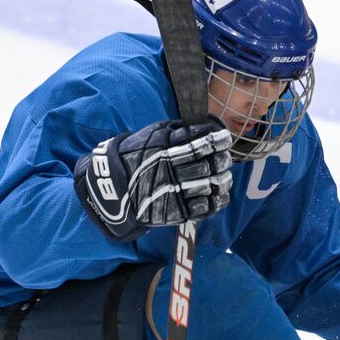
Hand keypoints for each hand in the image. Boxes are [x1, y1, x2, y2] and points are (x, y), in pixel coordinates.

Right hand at [74, 117, 232, 241]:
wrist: (114, 188)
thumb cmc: (134, 157)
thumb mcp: (150, 136)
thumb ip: (176, 131)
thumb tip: (203, 126)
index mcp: (166, 152)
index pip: (199, 145)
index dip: (217, 142)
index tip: (226, 138)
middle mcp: (172, 173)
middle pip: (209, 166)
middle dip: (222, 160)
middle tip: (225, 158)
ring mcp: (175, 194)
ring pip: (211, 186)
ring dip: (223, 180)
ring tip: (224, 176)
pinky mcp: (177, 213)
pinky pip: (205, 208)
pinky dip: (217, 201)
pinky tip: (220, 194)